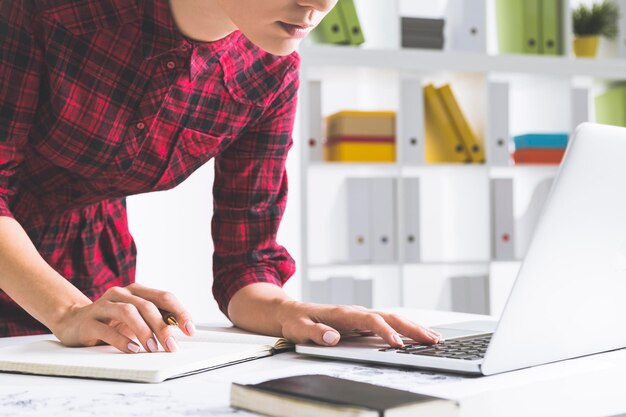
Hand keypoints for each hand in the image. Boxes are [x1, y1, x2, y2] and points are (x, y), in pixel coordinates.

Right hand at [51, 283, 195, 353]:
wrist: (72, 321)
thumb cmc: (111, 321)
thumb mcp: (136, 319)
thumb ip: (156, 320)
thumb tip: (180, 330)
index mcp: (137, 291)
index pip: (164, 297)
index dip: (180, 312)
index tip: (190, 330)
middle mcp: (121, 294)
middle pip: (148, 305)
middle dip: (163, 326)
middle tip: (172, 345)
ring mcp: (104, 305)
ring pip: (128, 312)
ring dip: (144, 331)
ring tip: (153, 348)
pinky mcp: (89, 320)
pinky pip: (107, 328)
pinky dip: (122, 340)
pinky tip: (133, 349)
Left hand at [275, 301, 441, 347]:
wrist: (292, 312)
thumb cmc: (297, 319)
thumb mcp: (300, 328)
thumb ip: (315, 333)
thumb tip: (333, 337)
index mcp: (343, 313)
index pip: (370, 320)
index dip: (385, 331)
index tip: (397, 344)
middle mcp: (356, 312)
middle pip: (389, 317)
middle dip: (412, 328)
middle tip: (431, 339)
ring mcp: (361, 316)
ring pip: (393, 319)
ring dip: (414, 327)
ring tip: (434, 338)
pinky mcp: (363, 323)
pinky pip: (388, 324)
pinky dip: (405, 329)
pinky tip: (417, 337)